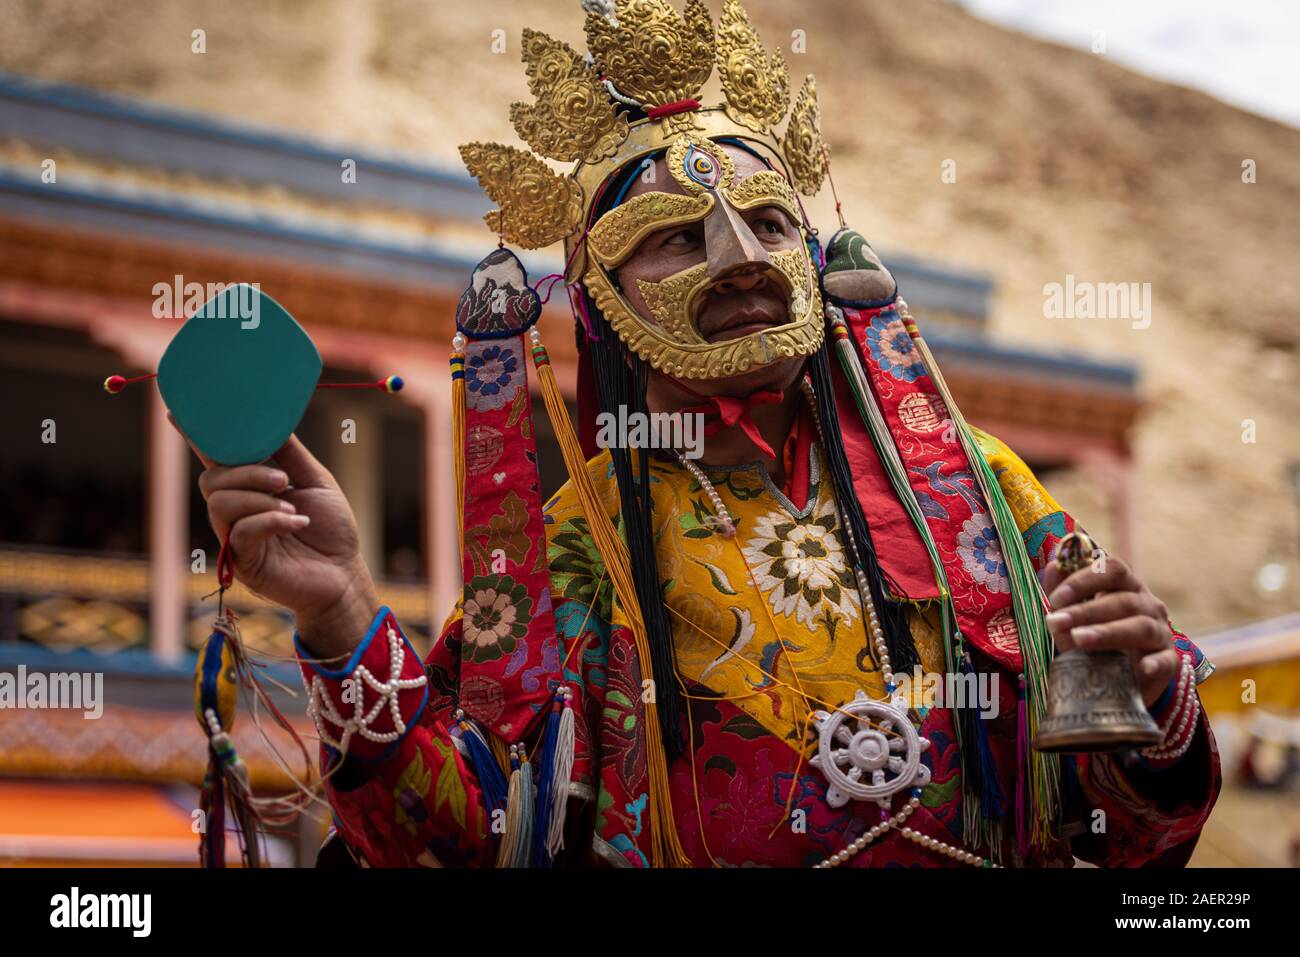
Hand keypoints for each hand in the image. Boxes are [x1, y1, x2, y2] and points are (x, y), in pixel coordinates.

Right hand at [172, 415, 376, 660]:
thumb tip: (272, 418)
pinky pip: (241, 532)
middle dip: (246, 473)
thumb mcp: (316, 481)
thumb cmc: (331, 529)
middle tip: (282, 480)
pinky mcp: (242, 563)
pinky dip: (270, 521)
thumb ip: (290, 454)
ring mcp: (235, 538)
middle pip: (211, 480)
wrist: (345, 573)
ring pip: (220, 504)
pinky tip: (296, 522)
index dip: (196, 436)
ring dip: (259, 499)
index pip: (217, 458)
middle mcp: (235, 511)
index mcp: (250, 488)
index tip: (177, 411)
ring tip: (293, 508)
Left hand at [1042, 552, 1177, 707]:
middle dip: (1086, 610)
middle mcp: (1148, 606)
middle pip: (1124, 600)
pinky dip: (1156, 663)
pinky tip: (1143, 668)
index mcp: (1126, 587)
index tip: (1056, 599)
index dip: (1084, 580)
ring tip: (1078, 639)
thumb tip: (1054, 566)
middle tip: (1056, 622)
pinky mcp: (1169, 663)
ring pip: (1142, 627)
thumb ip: (1063, 595)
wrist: (1118, 681)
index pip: (1113, 570)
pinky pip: (1166, 660)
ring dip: (1108, 632)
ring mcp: (1161, 634)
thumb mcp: (1073, 620)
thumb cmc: (1095, 642)